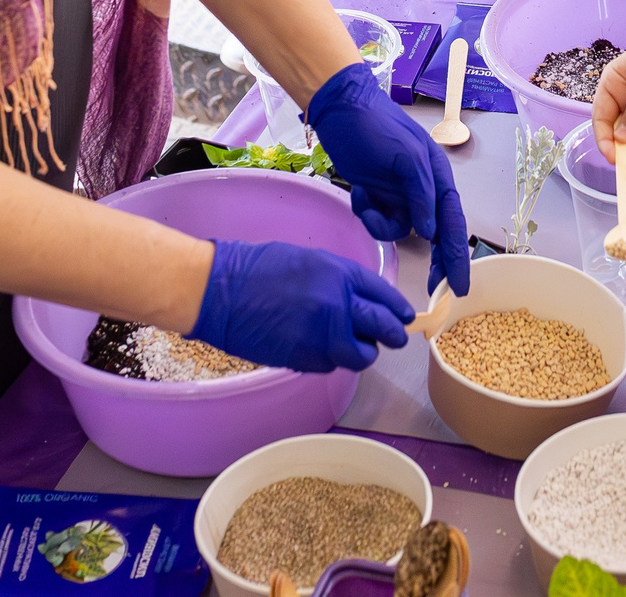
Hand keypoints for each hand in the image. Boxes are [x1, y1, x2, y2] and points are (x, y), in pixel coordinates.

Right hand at [189, 237, 414, 372]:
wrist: (220, 290)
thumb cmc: (259, 268)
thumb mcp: (310, 261)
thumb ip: (341, 280)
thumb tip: (363, 301)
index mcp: (340, 274)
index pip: (385, 296)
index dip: (398, 308)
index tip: (405, 317)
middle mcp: (338, 305)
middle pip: (385, 328)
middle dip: (394, 335)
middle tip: (393, 337)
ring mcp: (322, 336)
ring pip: (362, 355)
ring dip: (361, 352)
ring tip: (348, 344)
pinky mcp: (305, 360)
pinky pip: (332, 364)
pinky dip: (330, 359)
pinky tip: (314, 346)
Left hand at [305, 60, 471, 296]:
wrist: (341, 111)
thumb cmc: (379, 128)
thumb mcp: (407, 157)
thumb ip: (423, 195)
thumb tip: (429, 232)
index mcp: (439, 179)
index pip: (453, 224)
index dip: (457, 257)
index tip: (460, 287)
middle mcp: (424, 191)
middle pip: (434, 235)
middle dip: (433, 261)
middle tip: (433, 291)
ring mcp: (401, 196)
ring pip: (400, 230)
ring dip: (381, 224)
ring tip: (366, 200)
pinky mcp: (379, 197)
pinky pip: (379, 220)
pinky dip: (367, 212)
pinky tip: (359, 192)